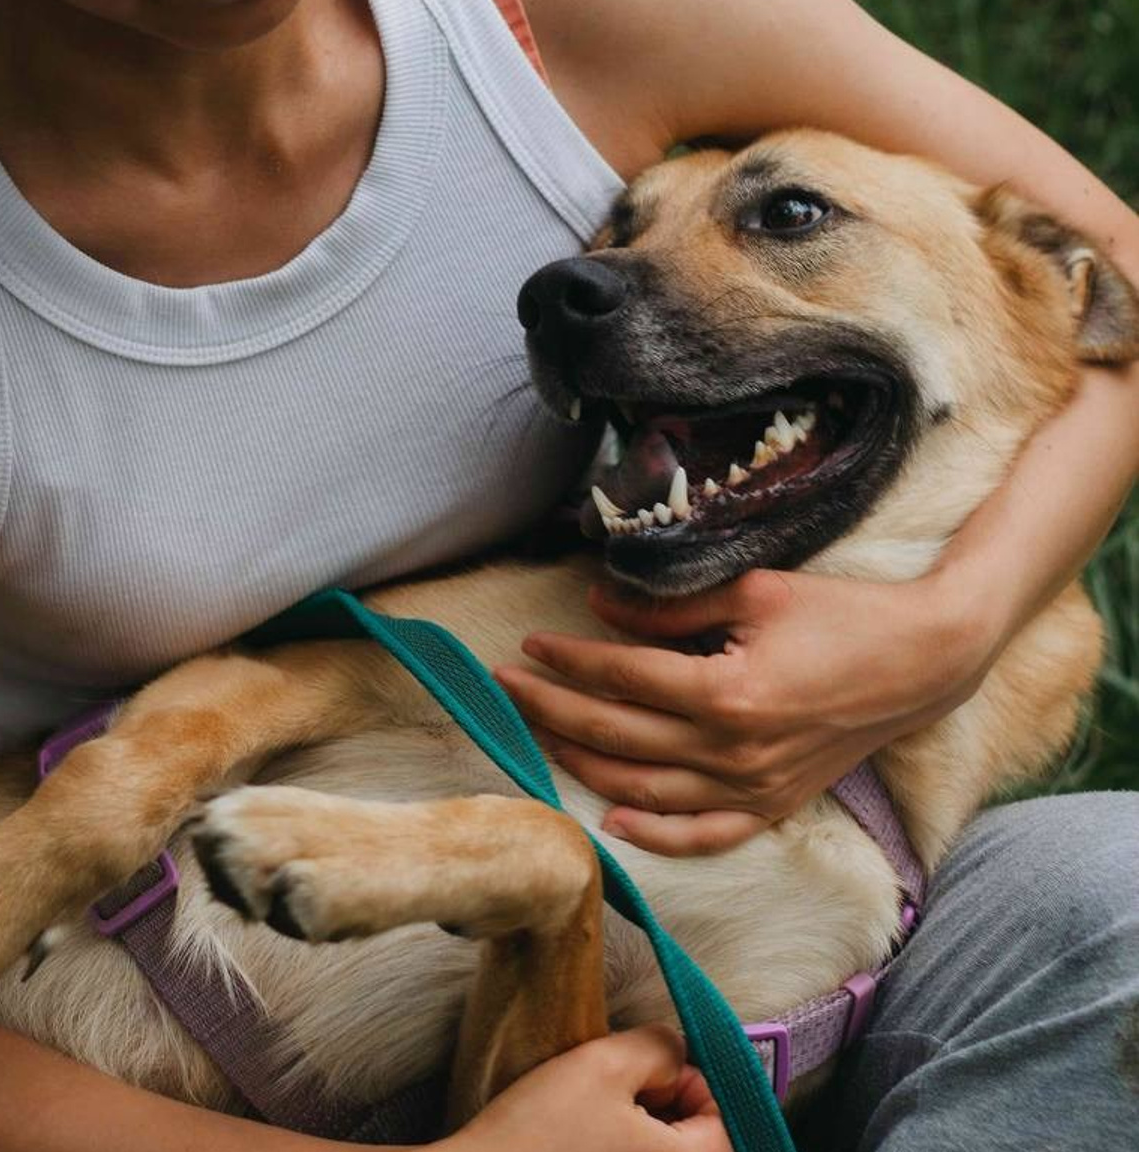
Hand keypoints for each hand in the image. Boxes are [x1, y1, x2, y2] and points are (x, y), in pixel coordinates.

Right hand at [441, 1024, 726, 1151]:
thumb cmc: (542, 1132)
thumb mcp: (606, 1063)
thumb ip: (659, 1046)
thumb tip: (676, 1053)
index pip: (724, 1117)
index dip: (690, 1080)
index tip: (646, 1070)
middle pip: (697, 1140)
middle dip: (664, 1104)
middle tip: (617, 1088)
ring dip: (640, 1128)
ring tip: (595, 1113)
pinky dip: (619, 1149)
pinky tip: (582, 1138)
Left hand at [494, 566, 1000, 855]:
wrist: (923, 660)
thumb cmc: (840, 615)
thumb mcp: (753, 592)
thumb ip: (670, 609)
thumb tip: (600, 608)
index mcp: (726, 691)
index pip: (620, 678)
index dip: (567, 660)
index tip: (527, 646)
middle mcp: (733, 749)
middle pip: (616, 735)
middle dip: (551, 710)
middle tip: (505, 690)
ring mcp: (754, 786)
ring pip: (644, 790)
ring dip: (582, 765)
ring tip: (537, 737)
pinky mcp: (774, 805)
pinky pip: (705, 835)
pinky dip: (656, 834)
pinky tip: (613, 820)